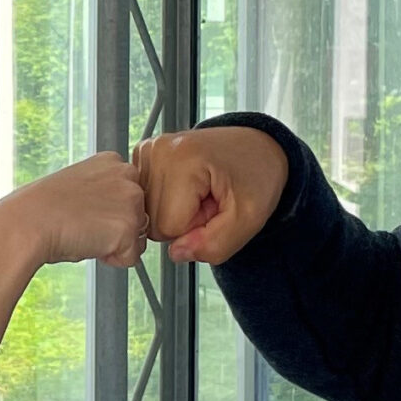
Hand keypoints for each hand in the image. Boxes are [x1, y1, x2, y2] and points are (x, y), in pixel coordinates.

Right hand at [0, 151, 148, 268]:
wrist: (29, 223)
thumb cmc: (43, 209)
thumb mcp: (79, 186)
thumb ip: (104, 192)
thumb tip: (115, 214)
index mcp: (112, 161)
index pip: (130, 195)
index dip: (109, 211)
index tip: (87, 212)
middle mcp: (127, 175)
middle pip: (139, 215)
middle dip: (116, 228)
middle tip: (86, 225)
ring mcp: (131, 201)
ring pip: (138, 237)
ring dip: (116, 244)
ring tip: (87, 233)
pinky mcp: (129, 227)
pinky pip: (132, 257)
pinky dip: (113, 260)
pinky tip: (91, 244)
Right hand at [135, 127, 289, 265]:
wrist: (257, 148)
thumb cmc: (256, 174)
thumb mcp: (249, 218)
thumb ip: (215, 245)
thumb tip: (176, 253)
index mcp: (183, 159)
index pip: (168, 228)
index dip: (195, 229)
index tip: (215, 207)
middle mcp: (158, 150)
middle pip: (153, 222)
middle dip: (184, 221)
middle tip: (210, 200)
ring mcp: (148, 151)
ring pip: (146, 213)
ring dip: (175, 212)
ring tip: (201, 192)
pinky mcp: (144, 156)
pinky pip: (145, 200)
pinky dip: (166, 201)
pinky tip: (187, 187)